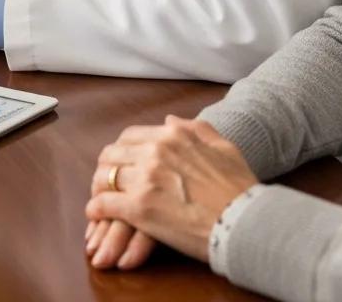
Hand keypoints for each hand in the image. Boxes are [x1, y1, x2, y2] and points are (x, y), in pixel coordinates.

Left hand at [84, 115, 257, 267]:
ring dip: (98, 187)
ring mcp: (146, 178)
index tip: (120, 163)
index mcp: (173, 134)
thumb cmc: (239, 187)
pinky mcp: (140, 208)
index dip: (121, 151)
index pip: (131, 136)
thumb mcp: (222, 146)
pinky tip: (96, 215)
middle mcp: (155, 150)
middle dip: (105, 167)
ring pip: (104, 176)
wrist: (245, 222)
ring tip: (99, 198)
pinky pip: (104, 204)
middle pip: (112, 154)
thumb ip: (195, 129)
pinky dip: (96, 209)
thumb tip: (170, 120)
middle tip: (105, 181)